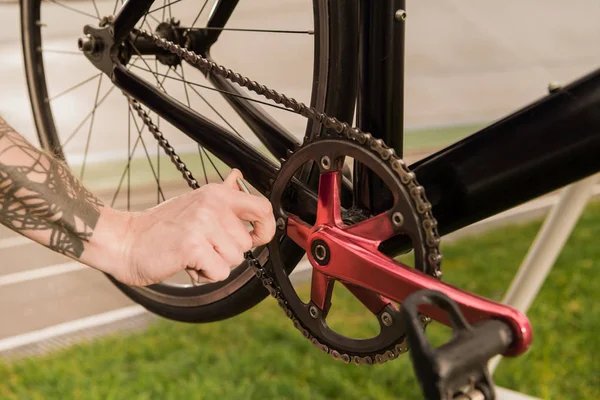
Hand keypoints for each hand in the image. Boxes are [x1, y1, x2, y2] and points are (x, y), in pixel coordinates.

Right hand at [114, 169, 274, 285]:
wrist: (125, 241)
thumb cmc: (160, 227)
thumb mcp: (194, 203)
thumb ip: (222, 194)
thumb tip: (238, 176)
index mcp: (217, 194)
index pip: (262, 207)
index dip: (265, 228)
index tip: (256, 238)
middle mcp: (213, 205)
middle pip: (246, 244)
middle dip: (226, 253)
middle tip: (201, 246)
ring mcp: (203, 224)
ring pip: (234, 260)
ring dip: (214, 264)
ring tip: (191, 253)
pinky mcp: (193, 246)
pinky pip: (219, 272)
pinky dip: (204, 274)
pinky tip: (186, 263)